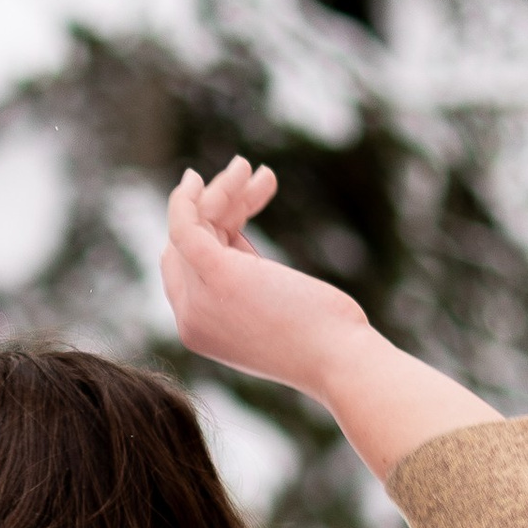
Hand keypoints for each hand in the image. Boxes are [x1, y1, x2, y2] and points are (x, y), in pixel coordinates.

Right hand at [161, 157, 370, 400]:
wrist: (341, 361)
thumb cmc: (327, 340)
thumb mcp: (277, 308)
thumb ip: (249, 281)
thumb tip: (238, 238)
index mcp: (202, 333)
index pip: (186, 273)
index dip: (209, 235)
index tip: (241, 210)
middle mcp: (190, 319)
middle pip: (185, 247)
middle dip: (215, 207)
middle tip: (253, 180)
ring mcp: (200, 298)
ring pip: (192, 228)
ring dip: (219, 190)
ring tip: (250, 167)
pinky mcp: (216, 274)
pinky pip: (186, 225)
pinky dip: (186, 197)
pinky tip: (196, 177)